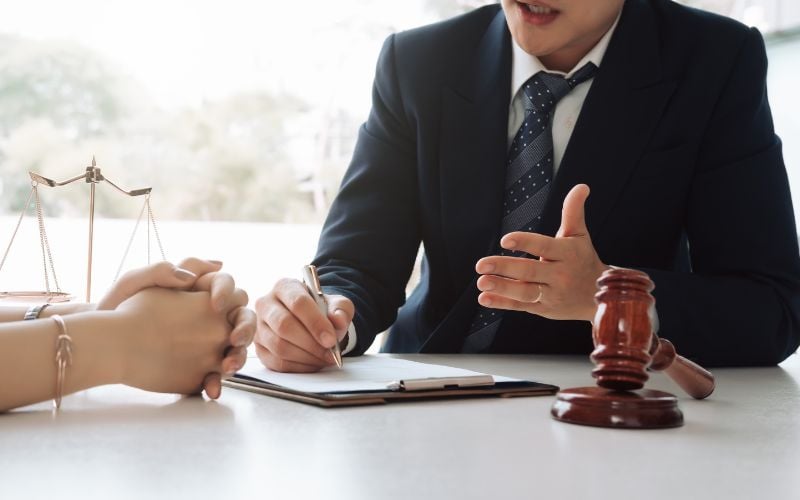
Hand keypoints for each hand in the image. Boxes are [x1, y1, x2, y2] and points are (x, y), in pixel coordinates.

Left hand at [97, 258, 255, 397]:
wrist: (103, 343)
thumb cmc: (117, 307)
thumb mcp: (135, 283)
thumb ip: (162, 271)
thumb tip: (191, 278)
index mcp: (198, 289)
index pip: (226, 283)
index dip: (226, 292)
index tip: (215, 305)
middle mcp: (209, 315)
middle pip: (241, 316)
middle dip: (245, 328)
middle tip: (234, 339)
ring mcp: (207, 342)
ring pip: (235, 348)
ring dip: (238, 357)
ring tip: (227, 367)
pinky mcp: (199, 366)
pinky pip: (215, 373)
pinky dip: (217, 382)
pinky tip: (212, 388)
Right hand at [254, 278, 352, 372]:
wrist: (311, 322)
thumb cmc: (321, 310)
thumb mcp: (337, 304)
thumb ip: (341, 309)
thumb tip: (338, 320)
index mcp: (285, 287)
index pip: (298, 303)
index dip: (315, 323)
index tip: (331, 339)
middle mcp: (266, 304)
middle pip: (284, 325)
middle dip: (311, 343)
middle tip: (330, 353)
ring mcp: (259, 327)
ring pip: (279, 346)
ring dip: (306, 357)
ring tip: (324, 358)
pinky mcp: (259, 348)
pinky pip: (277, 362)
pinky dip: (299, 366)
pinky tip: (313, 363)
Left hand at [475, 184, 609, 321]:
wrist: (599, 296)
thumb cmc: (583, 259)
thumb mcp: (579, 235)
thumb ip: (573, 211)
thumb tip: (581, 186)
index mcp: (566, 254)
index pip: (544, 247)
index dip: (525, 242)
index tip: (505, 240)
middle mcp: (559, 276)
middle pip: (530, 272)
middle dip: (505, 268)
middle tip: (481, 264)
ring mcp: (550, 295)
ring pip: (525, 293)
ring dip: (502, 288)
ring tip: (481, 282)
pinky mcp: (542, 309)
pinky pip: (520, 306)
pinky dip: (502, 304)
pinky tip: (484, 298)